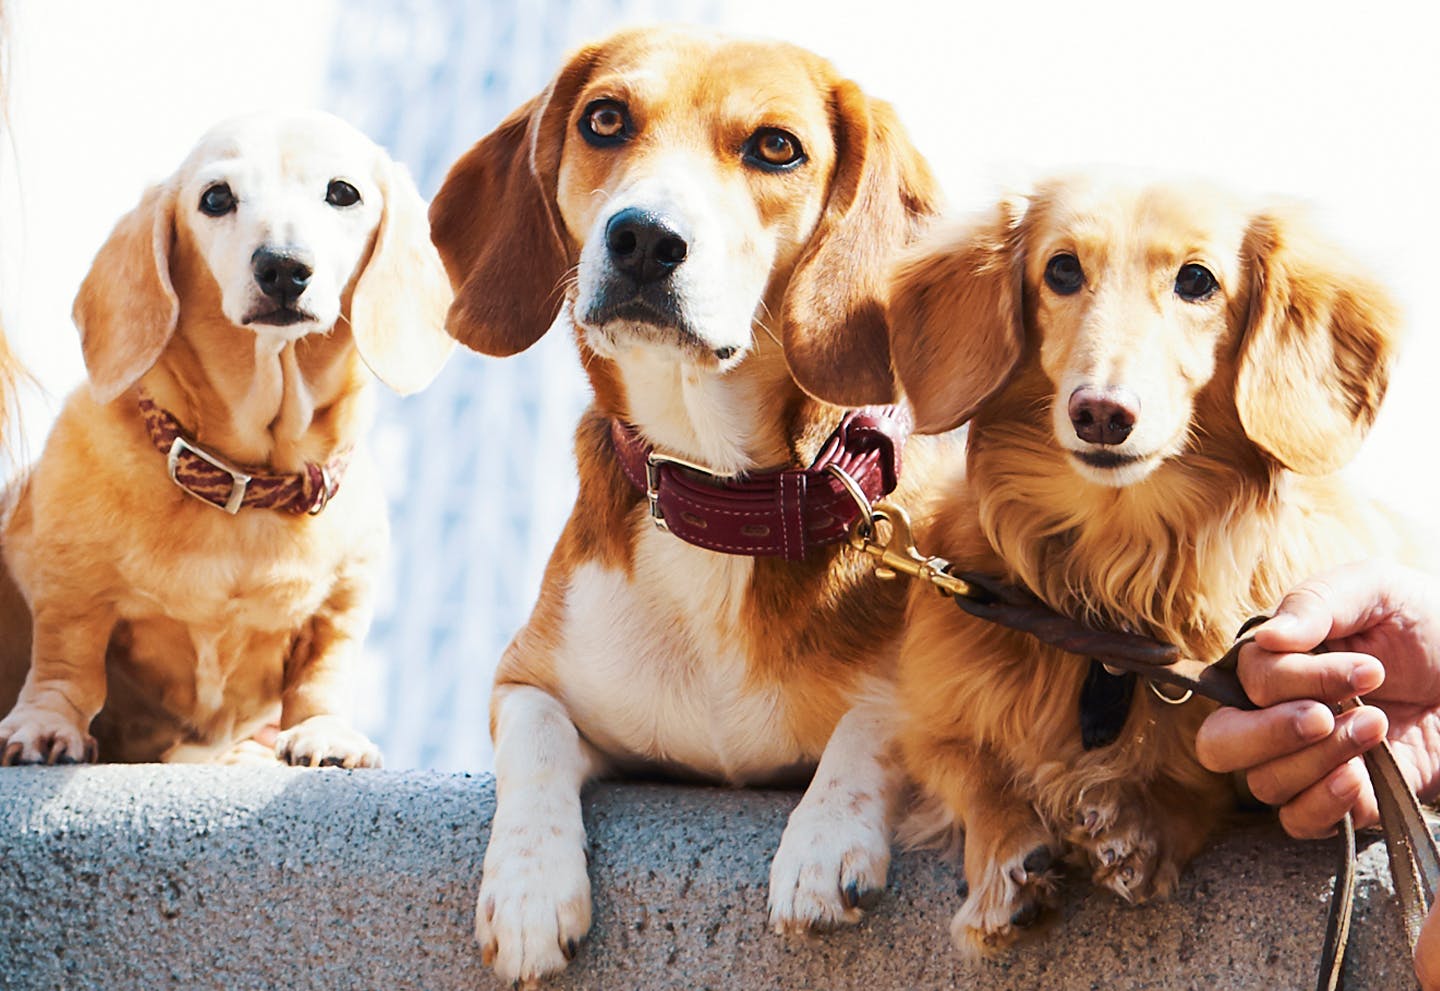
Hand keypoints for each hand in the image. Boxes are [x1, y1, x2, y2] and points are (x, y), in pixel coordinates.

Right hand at [1195, 561, 1439, 838]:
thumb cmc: (1425, 624)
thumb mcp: (1376, 591)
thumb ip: (1316, 602)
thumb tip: (1267, 637)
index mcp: (1273, 663)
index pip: (1250, 681)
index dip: (1298, 680)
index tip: (1368, 670)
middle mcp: (1273, 715)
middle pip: (1220, 743)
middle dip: (1269, 732)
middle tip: (1325, 717)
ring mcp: (1305, 762)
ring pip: (1264, 784)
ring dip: (1317, 760)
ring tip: (1377, 728)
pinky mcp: (1344, 800)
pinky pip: (1300, 821)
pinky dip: (1323, 805)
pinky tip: (1361, 776)